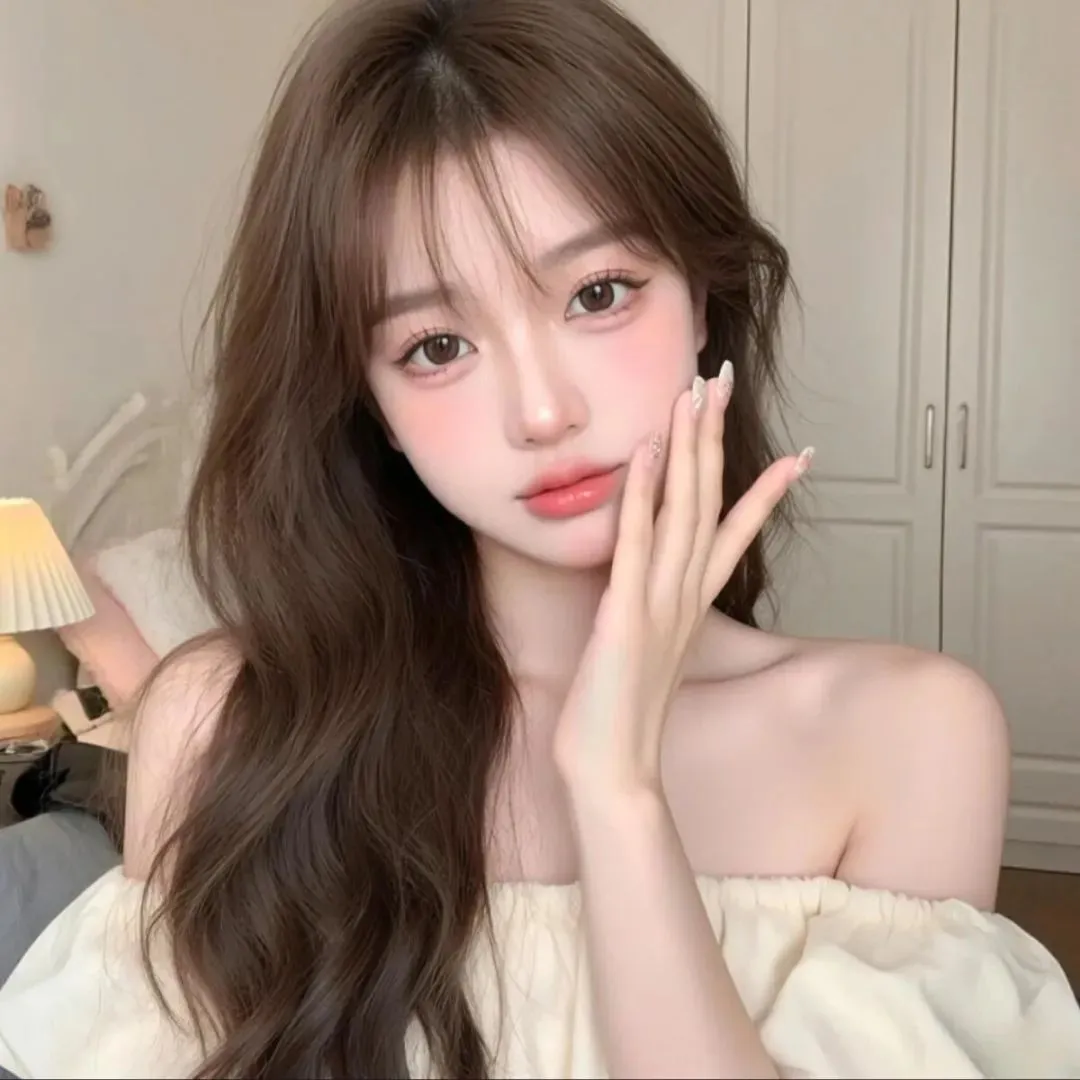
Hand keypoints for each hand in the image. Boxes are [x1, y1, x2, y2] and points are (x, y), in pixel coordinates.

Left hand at [552, 363, 812, 796]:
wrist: (614, 772)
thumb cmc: (622, 716)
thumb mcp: (647, 653)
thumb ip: (655, 618)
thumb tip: (649, 596)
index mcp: (691, 604)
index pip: (735, 535)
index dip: (765, 492)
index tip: (799, 455)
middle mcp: (684, 596)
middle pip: (710, 502)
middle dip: (715, 438)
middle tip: (720, 380)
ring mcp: (659, 603)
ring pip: (684, 510)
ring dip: (690, 448)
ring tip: (695, 392)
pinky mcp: (625, 614)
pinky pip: (637, 544)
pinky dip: (644, 495)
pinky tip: (647, 452)